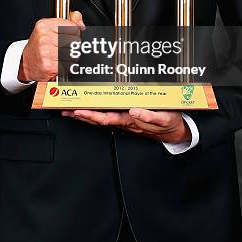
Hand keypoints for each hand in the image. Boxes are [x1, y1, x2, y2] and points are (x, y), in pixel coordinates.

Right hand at [18, 11, 84, 81]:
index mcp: (44, 25)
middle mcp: (44, 38)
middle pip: (74, 41)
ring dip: (71, 57)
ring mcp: (46, 52)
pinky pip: (69, 65)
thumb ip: (70, 21)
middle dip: (73, 45)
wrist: (26, 62)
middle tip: (64, 47)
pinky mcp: (49, 66)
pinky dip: (67, 66)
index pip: (73, 27)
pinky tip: (58, 63)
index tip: (69, 35)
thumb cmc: (40, 45)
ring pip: (73, 54)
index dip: (74, 33)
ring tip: (61, 55)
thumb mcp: (51, 27)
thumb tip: (81, 25)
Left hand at [62, 108, 190, 143]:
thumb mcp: (163, 118)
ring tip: (71, 110)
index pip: (106, 118)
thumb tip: (134, 110)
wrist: (175, 131)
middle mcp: (124, 122)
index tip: (79, 111)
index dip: (91, 115)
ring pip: (101, 119)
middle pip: (98, 119)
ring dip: (85, 116)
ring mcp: (124, 121)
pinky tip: (88, 111)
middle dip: (82, 116)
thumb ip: (149, 115)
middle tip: (67, 110)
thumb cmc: (168, 123)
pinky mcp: (127, 118)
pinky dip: (96, 114)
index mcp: (130, 121)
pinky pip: (108, 116)